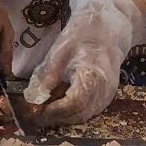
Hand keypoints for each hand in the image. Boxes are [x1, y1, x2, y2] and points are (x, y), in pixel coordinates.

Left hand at [25, 0, 141, 125]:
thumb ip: (50, 74)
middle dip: (57, 118)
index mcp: (93, 74)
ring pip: (85, 116)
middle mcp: (104, 88)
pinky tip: (59, 109)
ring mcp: (108, 93)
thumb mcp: (62, 50)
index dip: (55, 111)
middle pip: (79, 114)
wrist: (109, 27)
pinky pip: (90, 111)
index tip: (37, 113)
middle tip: (36, 116)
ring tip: (45, 113)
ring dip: (64, 119)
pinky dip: (74, 114)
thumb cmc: (84, 34)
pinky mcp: (107, 95)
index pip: (74, 103)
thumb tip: (36, 97)